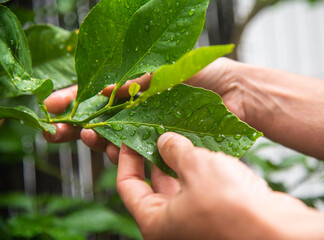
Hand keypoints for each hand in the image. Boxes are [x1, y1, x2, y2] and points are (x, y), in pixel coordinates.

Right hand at [43, 58, 245, 162]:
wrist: (237, 93)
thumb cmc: (206, 75)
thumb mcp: (165, 68)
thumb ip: (135, 80)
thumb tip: (104, 88)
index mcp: (137, 87)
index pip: (97, 93)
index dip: (74, 98)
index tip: (52, 104)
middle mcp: (139, 109)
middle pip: (99, 118)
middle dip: (74, 123)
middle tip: (53, 129)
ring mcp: (148, 128)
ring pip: (111, 136)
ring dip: (91, 137)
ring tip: (79, 134)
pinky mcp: (161, 145)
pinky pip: (132, 150)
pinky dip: (115, 149)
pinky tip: (103, 144)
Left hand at [117, 132, 323, 239]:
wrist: (279, 230)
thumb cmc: (232, 207)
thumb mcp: (195, 167)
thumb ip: (174, 150)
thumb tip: (165, 141)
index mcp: (156, 223)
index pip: (128, 187)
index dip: (126, 159)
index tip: (128, 138)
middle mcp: (173, 225)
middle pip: (152, 185)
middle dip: (151, 157)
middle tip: (151, 132)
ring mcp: (195, 220)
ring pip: (178, 184)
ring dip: (176, 160)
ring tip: (176, 135)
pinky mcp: (216, 213)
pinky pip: (198, 186)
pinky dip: (196, 168)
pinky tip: (200, 148)